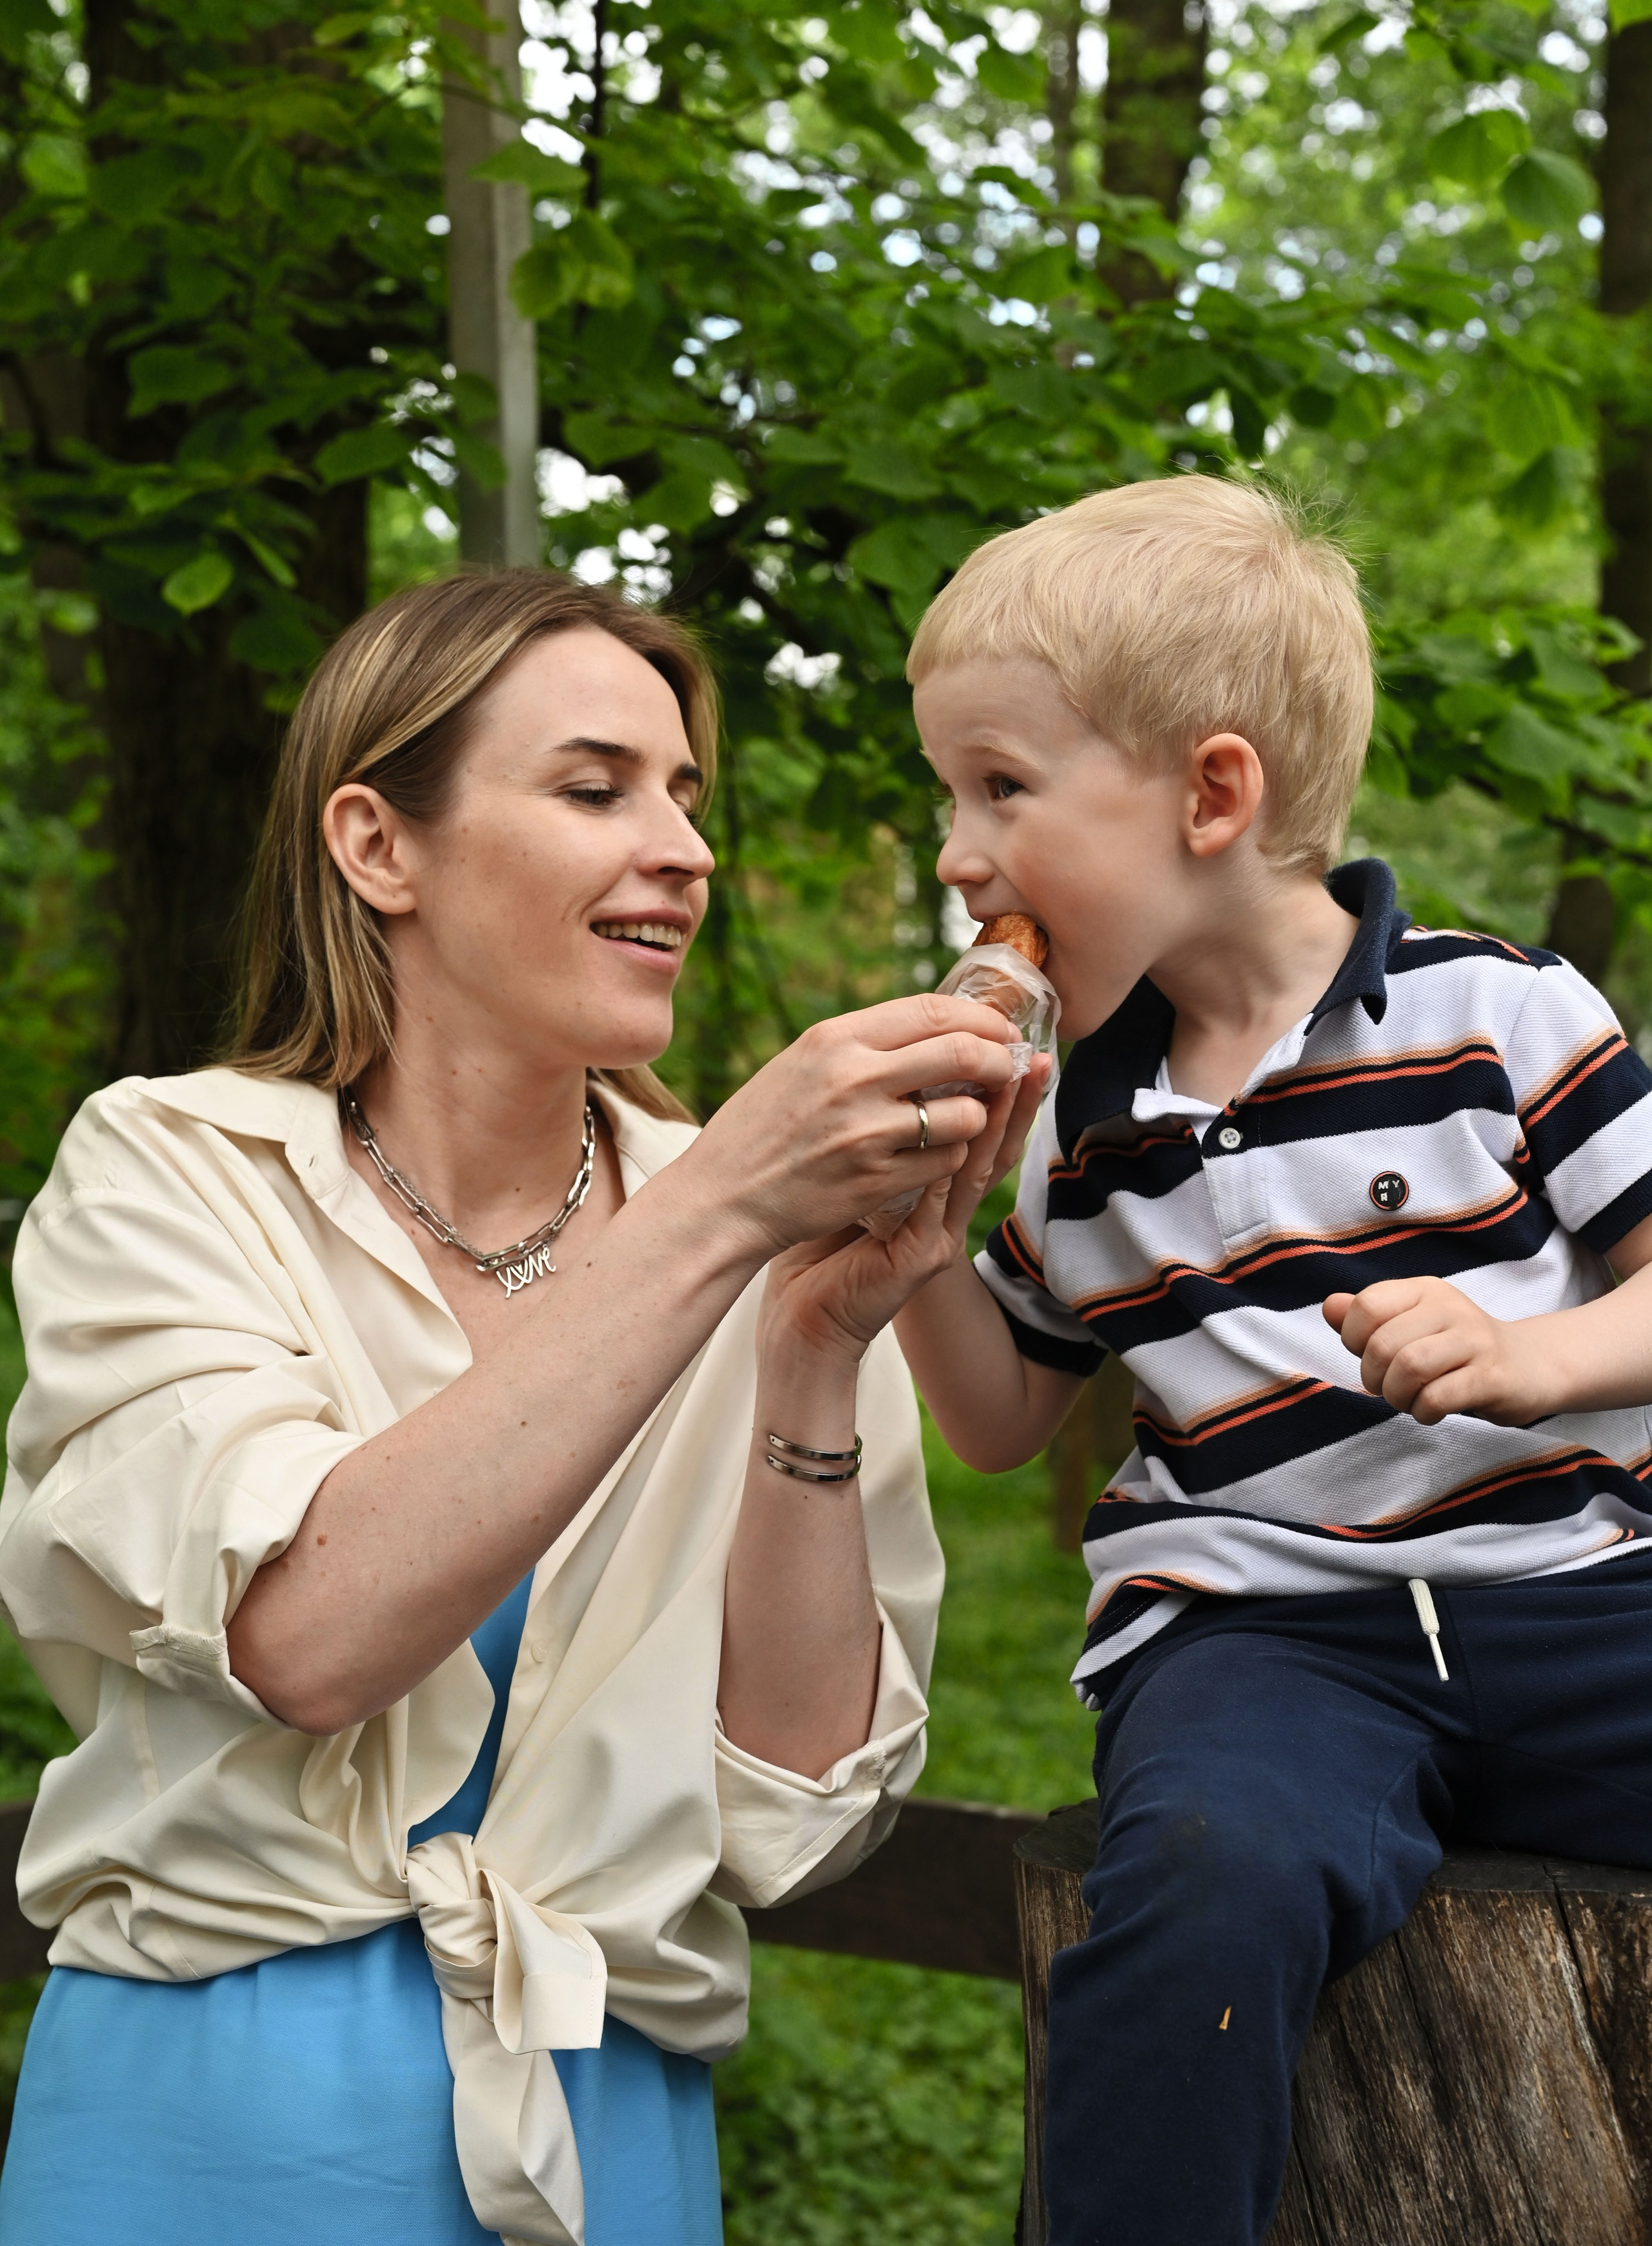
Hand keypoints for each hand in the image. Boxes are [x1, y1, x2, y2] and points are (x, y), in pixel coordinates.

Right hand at [685, 994, 1018, 1256]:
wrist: (720, 1198)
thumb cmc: (762, 1128)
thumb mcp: (801, 1064)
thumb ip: (863, 1044)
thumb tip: (935, 1027)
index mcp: (835, 1038)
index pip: (933, 1010)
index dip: (980, 1017)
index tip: (998, 1028)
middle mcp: (853, 1078)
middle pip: (962, 1053)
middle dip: (997, 1061)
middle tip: (1004, 1070)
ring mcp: (866, 1132)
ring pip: (965, 1114)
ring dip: (977, 1117)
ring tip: (963, 1120)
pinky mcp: (875, 1181)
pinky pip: (946, 1162)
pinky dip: (951, 1158)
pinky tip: (934, 1158)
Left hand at [760, 1055, 1052, 1366]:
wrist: (804, 1312)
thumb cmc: (818, 1232)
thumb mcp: (853, 1169)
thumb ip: (878, 1124)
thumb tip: (887, 1060)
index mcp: (934, 1180)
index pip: (977, 1121)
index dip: (994, 1080)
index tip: (1007, 1037)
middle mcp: (945, 1206)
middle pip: (992, 1141)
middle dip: (1016, 1095)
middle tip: (1034, 1054)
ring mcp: (937, 1234)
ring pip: (976, 1171)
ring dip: (997, 1124)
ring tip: (1011, 1082)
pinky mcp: (918, 1259)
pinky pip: (936, 1207)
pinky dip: (945, 1171)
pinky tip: (956, 1140)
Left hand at [1323, 1277, 1553, 1426]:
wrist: (1530, 1366)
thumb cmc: (1455, 1349)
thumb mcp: (1411, 1325)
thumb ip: (1367, 1317)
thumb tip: (1329, 1306)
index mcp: (1424, 1290)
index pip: (1365, 1306)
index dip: (1354, 1340)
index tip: (1371, 1356)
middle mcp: (1450, 1308)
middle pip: (1383, 1344)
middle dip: (1374, 1378)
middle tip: (1389, 1388)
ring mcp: (1475, 1341)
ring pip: (1410, 1368)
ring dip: (1397, 1396)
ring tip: (1408, 1400)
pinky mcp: (1493, 1376)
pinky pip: (1439, 1396)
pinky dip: (1423, 1412)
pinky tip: (1431, 1411)